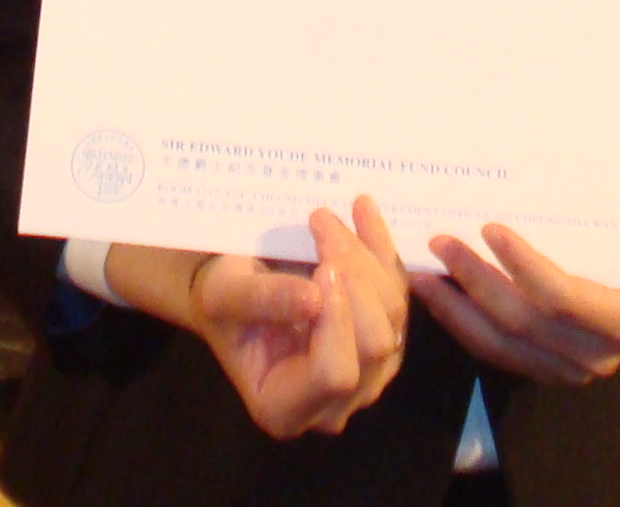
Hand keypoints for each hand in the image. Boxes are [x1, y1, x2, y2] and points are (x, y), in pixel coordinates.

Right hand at [108, 198, 410, 438]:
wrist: (233, 292)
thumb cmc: (220, 300)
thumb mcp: (223, 295)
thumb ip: (261, 300)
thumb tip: (312, 298)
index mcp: (285, 409)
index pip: (334, 375)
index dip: (335, 320)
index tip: (319, 268)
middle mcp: (334, 405)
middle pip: (374, 345)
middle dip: (355, 278)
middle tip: (319, 224)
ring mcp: (367, 375)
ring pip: (393, 315)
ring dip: (365, 256)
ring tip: (328, 216)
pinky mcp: (386, 340)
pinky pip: (399, 294)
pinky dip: (382, 251)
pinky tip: (362, 211)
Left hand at [413, 223, 619, 386]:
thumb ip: (594, 220)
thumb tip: (542, 163)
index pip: (562, 297)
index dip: (523, 265)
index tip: (490, 228)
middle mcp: (599, 356)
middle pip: (522, 321)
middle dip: (475, 280)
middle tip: (440, 241)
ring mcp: (571, 372)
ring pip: (501, 345)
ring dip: (456, 308)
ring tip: (422, 274)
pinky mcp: (547, 374)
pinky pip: (497, 354)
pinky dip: (464, 325)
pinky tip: (440, 298)